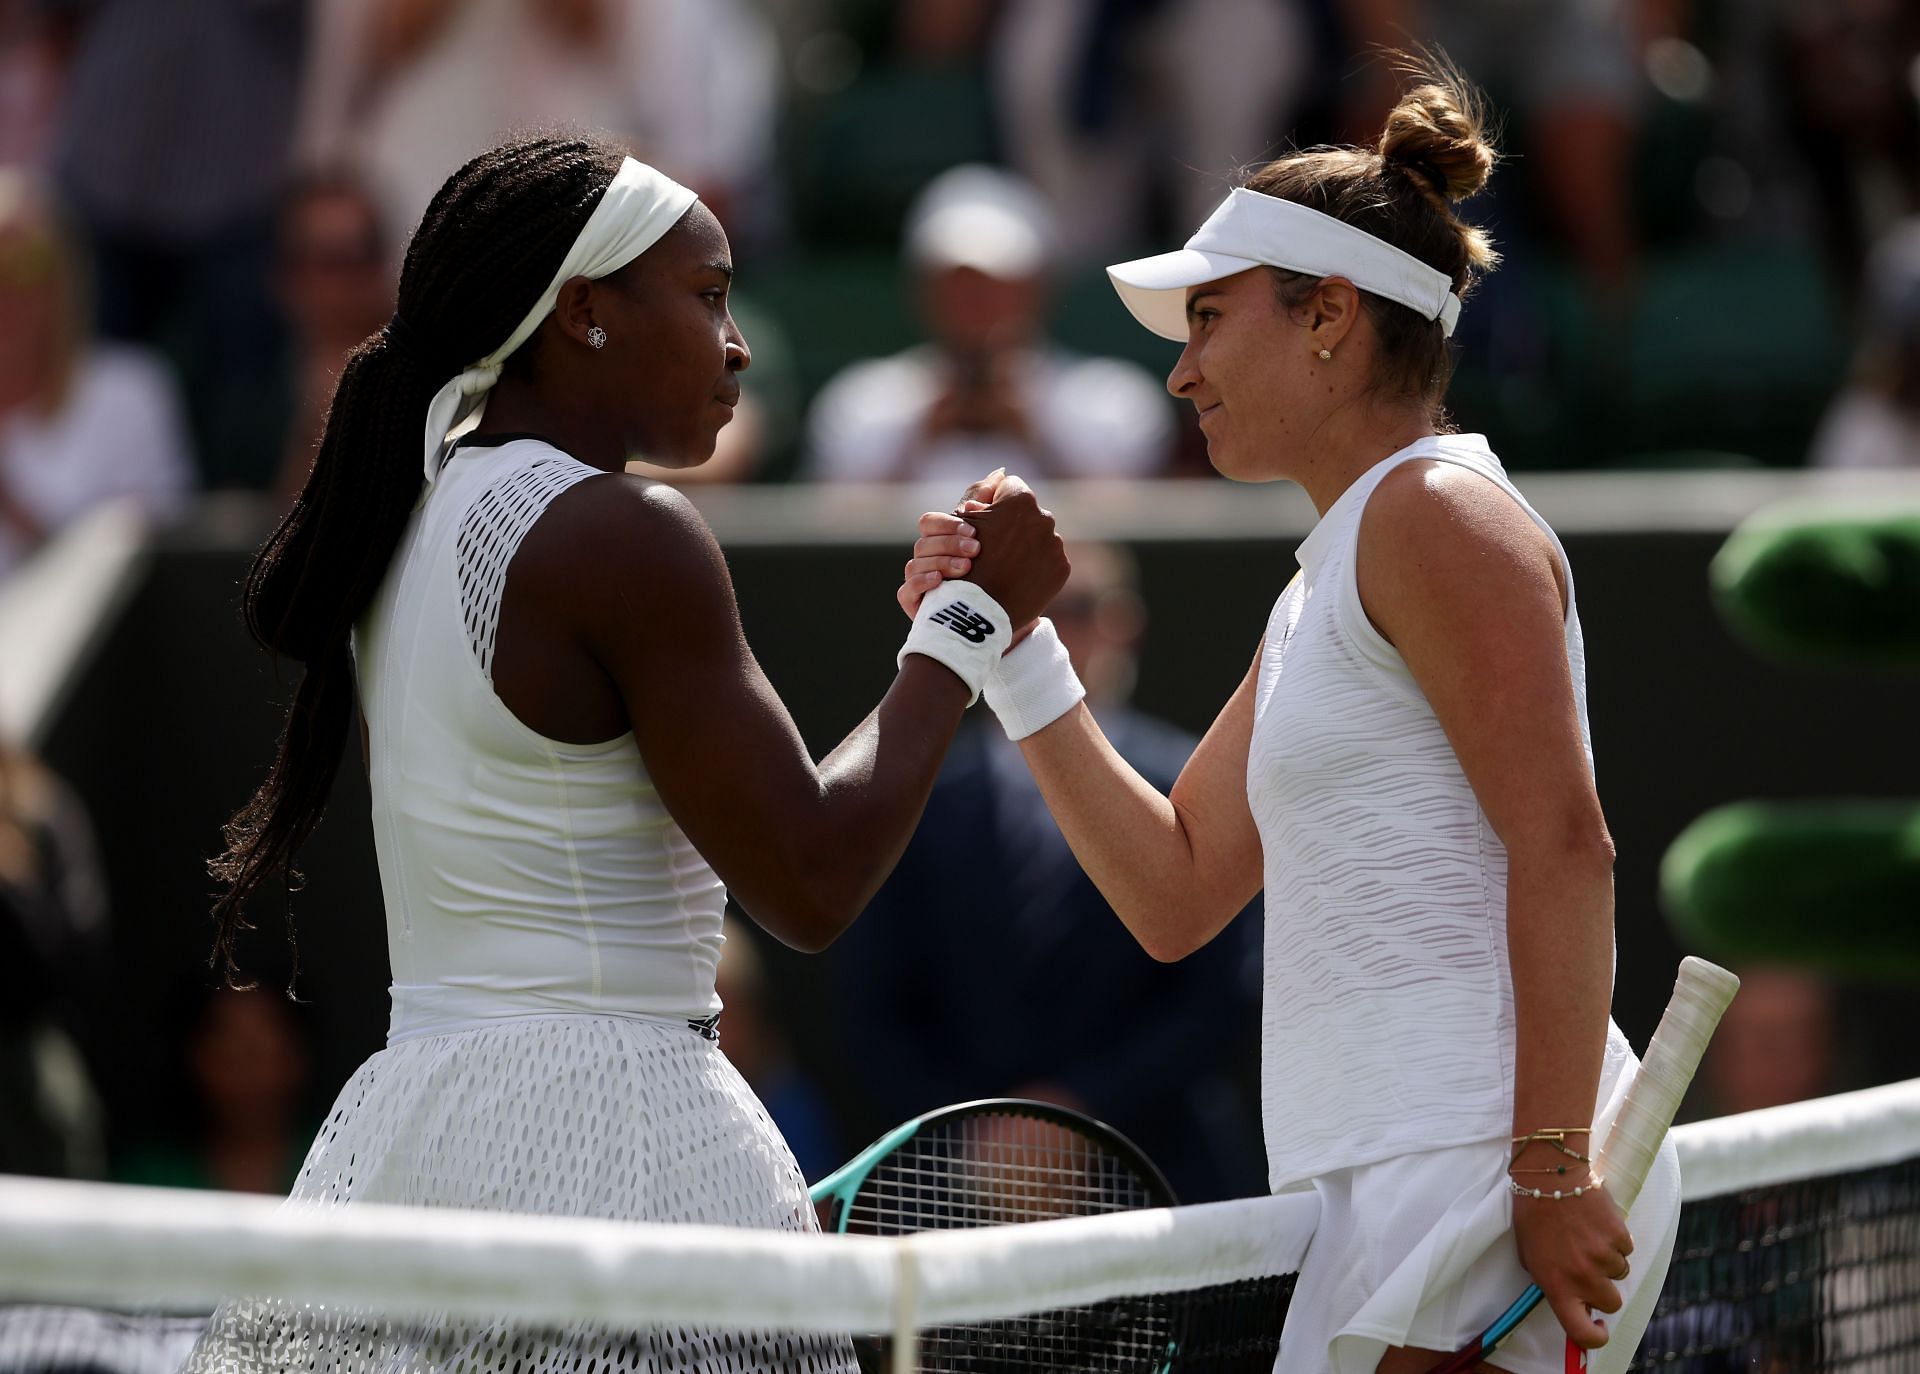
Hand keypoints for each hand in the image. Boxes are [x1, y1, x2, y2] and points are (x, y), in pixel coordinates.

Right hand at [891, 467, 1006, 619]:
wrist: (997, 622)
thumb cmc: (997, 575)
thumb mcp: (1001, 537)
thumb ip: (997, 506)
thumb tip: (1002, 473)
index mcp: (942, 541)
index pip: (930, 521)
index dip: (949, 522)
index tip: (975, 528)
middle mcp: (926, 560)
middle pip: (923, 540)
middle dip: (950, 542)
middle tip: (976, 549)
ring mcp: (918, 583)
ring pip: (914, 564)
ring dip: (942, 562)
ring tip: (967, 568)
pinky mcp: (915, 606)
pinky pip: (906, 592)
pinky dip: (923, 583)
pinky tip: (943, 583)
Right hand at [963, 475, 1067, 628]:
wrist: (977, 611)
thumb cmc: (962, 561)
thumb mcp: (964, 522)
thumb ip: (982, 493)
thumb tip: (1002, 473)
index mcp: (1020, 500)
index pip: (1010, 488)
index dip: (996, 504)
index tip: (986, 522)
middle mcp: (1044, 517)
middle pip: (1027, 514)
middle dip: (1013, 525)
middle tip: (994, 547)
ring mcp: (1055, 544)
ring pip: (1039, 537)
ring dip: (1025, 546)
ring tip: (1005, 565)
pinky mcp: (1062, 568)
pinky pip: (1049, 560)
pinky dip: (1035, 567)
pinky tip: (1018, 578)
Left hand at [1513, 1181, 1633, 1350]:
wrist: (1549, 1176)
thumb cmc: (1534, 1216)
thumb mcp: (1531, 1256)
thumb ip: (1552, 1282)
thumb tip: (1575, 1303)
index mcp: (1557, 1285)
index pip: (1581, 1332)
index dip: (1594, 1338)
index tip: (1598, 1328)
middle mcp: (1583, 1277)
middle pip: (1612, 1303)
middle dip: (1604, 1289)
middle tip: (1588, 1267)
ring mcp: (1603, 1256)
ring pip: (1620, 1273)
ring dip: (1608, 1260)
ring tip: (1586, 1235)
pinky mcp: (1619, 1236)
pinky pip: (1626, 1249)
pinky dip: (1615, 1240)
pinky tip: (1596, 1223)